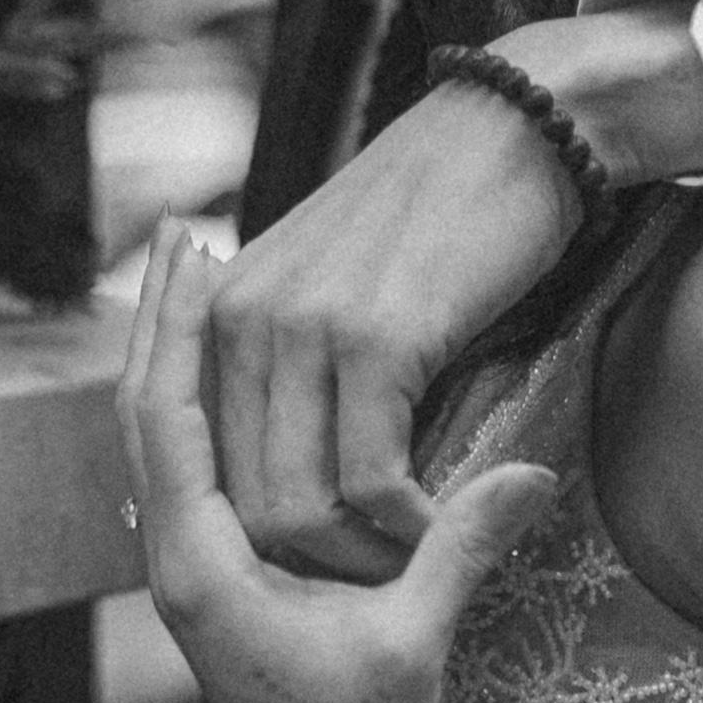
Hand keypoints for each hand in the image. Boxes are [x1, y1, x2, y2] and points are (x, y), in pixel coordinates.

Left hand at [120, 218, 558, 702]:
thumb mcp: (415, 635)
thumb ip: (460, 545)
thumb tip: (535, 473)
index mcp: (198, 567)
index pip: (165, 417)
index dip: (178, 327)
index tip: (198, 250)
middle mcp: (174, 562)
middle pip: (141, 413)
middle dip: (159, 323)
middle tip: (177, 234)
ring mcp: (186, 574)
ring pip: (156, 442)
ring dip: (171, 358)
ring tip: (193, 278)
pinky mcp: (211, 583)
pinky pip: (185, 473)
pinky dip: (193, 408)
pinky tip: (219, 369)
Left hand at [205, 2, 702, 581]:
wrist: (515, 131)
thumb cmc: (441, 213)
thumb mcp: (339, 281)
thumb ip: (303, 357)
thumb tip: (303, 457)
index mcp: (225, 308)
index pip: (187, 453)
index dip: (247, 525)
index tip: (309, 556)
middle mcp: (243, 319)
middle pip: (241, 500)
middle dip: (307, 560)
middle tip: (376, 572)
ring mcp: (304, 330)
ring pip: (297, 505)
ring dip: (360, 554)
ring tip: (414, 557)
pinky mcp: (375, 342)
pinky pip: (372, 481)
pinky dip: (410, 525)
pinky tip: (445, 525)